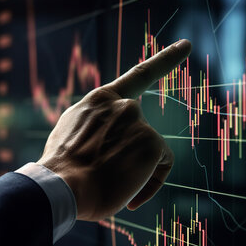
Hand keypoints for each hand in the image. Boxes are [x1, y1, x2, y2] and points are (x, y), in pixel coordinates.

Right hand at [37, 39, 191, 220]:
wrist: (60, 186)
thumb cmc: (61, 171)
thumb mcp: (71, 135)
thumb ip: (96, 125)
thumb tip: (111, 141)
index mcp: (99, 101)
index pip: (138, 76)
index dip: (165, 60)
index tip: (186, 46)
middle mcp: (122, 105)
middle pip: (139, 135)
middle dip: (128, 157)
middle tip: (107, 177)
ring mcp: (138, 122)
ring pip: (148, 154)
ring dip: (134, 174)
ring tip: (107, 187)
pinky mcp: (151, 143)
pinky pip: (160, 168)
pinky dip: (148, 186)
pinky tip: (129, 199)